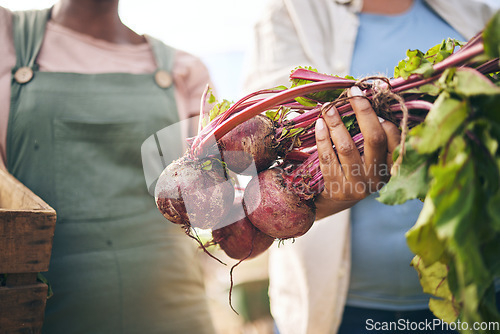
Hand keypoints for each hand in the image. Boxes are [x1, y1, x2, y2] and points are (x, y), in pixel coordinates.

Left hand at [314, 86, 400, 218]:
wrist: (337, 200)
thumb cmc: (357, 169)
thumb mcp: (372, 156)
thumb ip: (376, 131)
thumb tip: (378, 89)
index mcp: (392, 167)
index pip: (393, 138)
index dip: (380, 116)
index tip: (365, 98)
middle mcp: (378, 177)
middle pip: (373, 139)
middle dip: (362, 112)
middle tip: (351, 93)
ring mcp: (357, 185)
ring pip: (347, 147)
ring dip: (336, 123)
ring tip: (328, 107)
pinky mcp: (337, 189)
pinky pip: (328, 159)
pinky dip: (322, 139)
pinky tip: (319, 125)